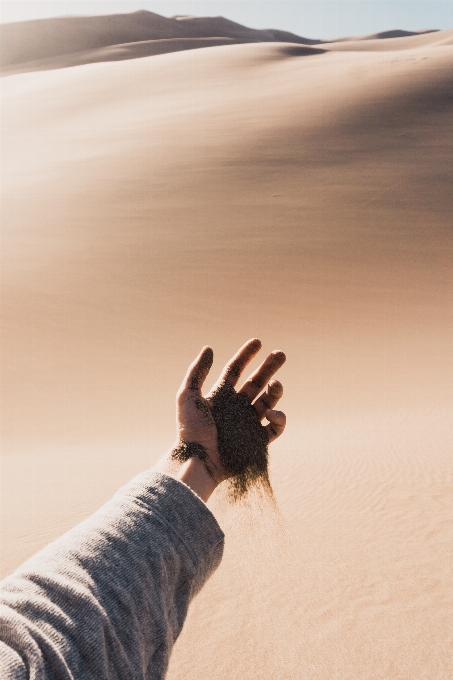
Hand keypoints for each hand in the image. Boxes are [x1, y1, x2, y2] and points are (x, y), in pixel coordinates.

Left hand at [171, 339, 285, 500]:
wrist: (197, 461)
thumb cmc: (190, 430)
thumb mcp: (188, 396)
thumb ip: (197, 371)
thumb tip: (209, 348)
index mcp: (220, 396)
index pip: (235, 370)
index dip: (246, 355)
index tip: (258, 342)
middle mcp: (235, 407)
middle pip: (256, 382)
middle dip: (269, 367)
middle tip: (281, 354)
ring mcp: (247, 424)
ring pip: (268, 401)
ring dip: (275, 390)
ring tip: (276, 384)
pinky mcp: (257, 441)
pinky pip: (275, 427)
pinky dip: (279, 418)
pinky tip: (272, 412)